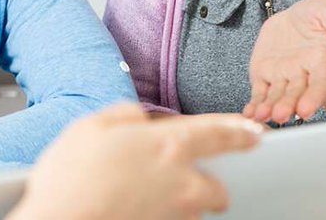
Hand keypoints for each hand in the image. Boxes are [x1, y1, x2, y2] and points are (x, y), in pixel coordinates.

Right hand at [8, 103, 261, 219]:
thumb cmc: (71, 177)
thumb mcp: (92, 126)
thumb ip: (125, 115)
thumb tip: (137, 118)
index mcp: (168, 145)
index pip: (219, 134)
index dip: (240, 132)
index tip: (254, 134)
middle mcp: (180, 183)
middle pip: (218, 188)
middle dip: (210, 184)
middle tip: (186, 179)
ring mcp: (174, 215)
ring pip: (194, 211)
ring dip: (181, 203)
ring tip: (147, 197)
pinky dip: (162, 217)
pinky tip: (135, 209)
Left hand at [244, 0, 325, 123]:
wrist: (297, 18)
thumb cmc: (319, 16)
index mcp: (322, 63)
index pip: (320, 84)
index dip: (313, 98)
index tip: (305, 110)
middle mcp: (303, 75)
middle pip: (296, 94)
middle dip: (288, 105)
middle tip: (280, 116)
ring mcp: (282, 77)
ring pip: (276, 96)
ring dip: (269, 108)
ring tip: (261, 116)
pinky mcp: (264, 75)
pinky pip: (259, 92)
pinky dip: (255, 104)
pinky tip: (249, 114)